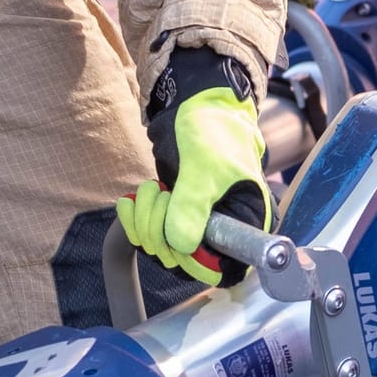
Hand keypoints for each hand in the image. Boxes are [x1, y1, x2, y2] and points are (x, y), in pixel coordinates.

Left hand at [117, 47, 271, 285]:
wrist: (195, 107)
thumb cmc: (213, 130)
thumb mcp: (204, 166)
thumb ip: (193, 207)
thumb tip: (181, 246)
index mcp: (247, 223)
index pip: (225, 269)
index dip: (196, 263)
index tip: (178, 240)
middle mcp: (224, 230)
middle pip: (186, 262)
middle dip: (162, 233)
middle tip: (160, 196)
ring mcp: (197, 224)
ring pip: (163, 249)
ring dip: (146, 222)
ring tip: (151, 188)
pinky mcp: (175, 216)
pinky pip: (149, 235)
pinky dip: (135, 220)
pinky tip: (129, 200)